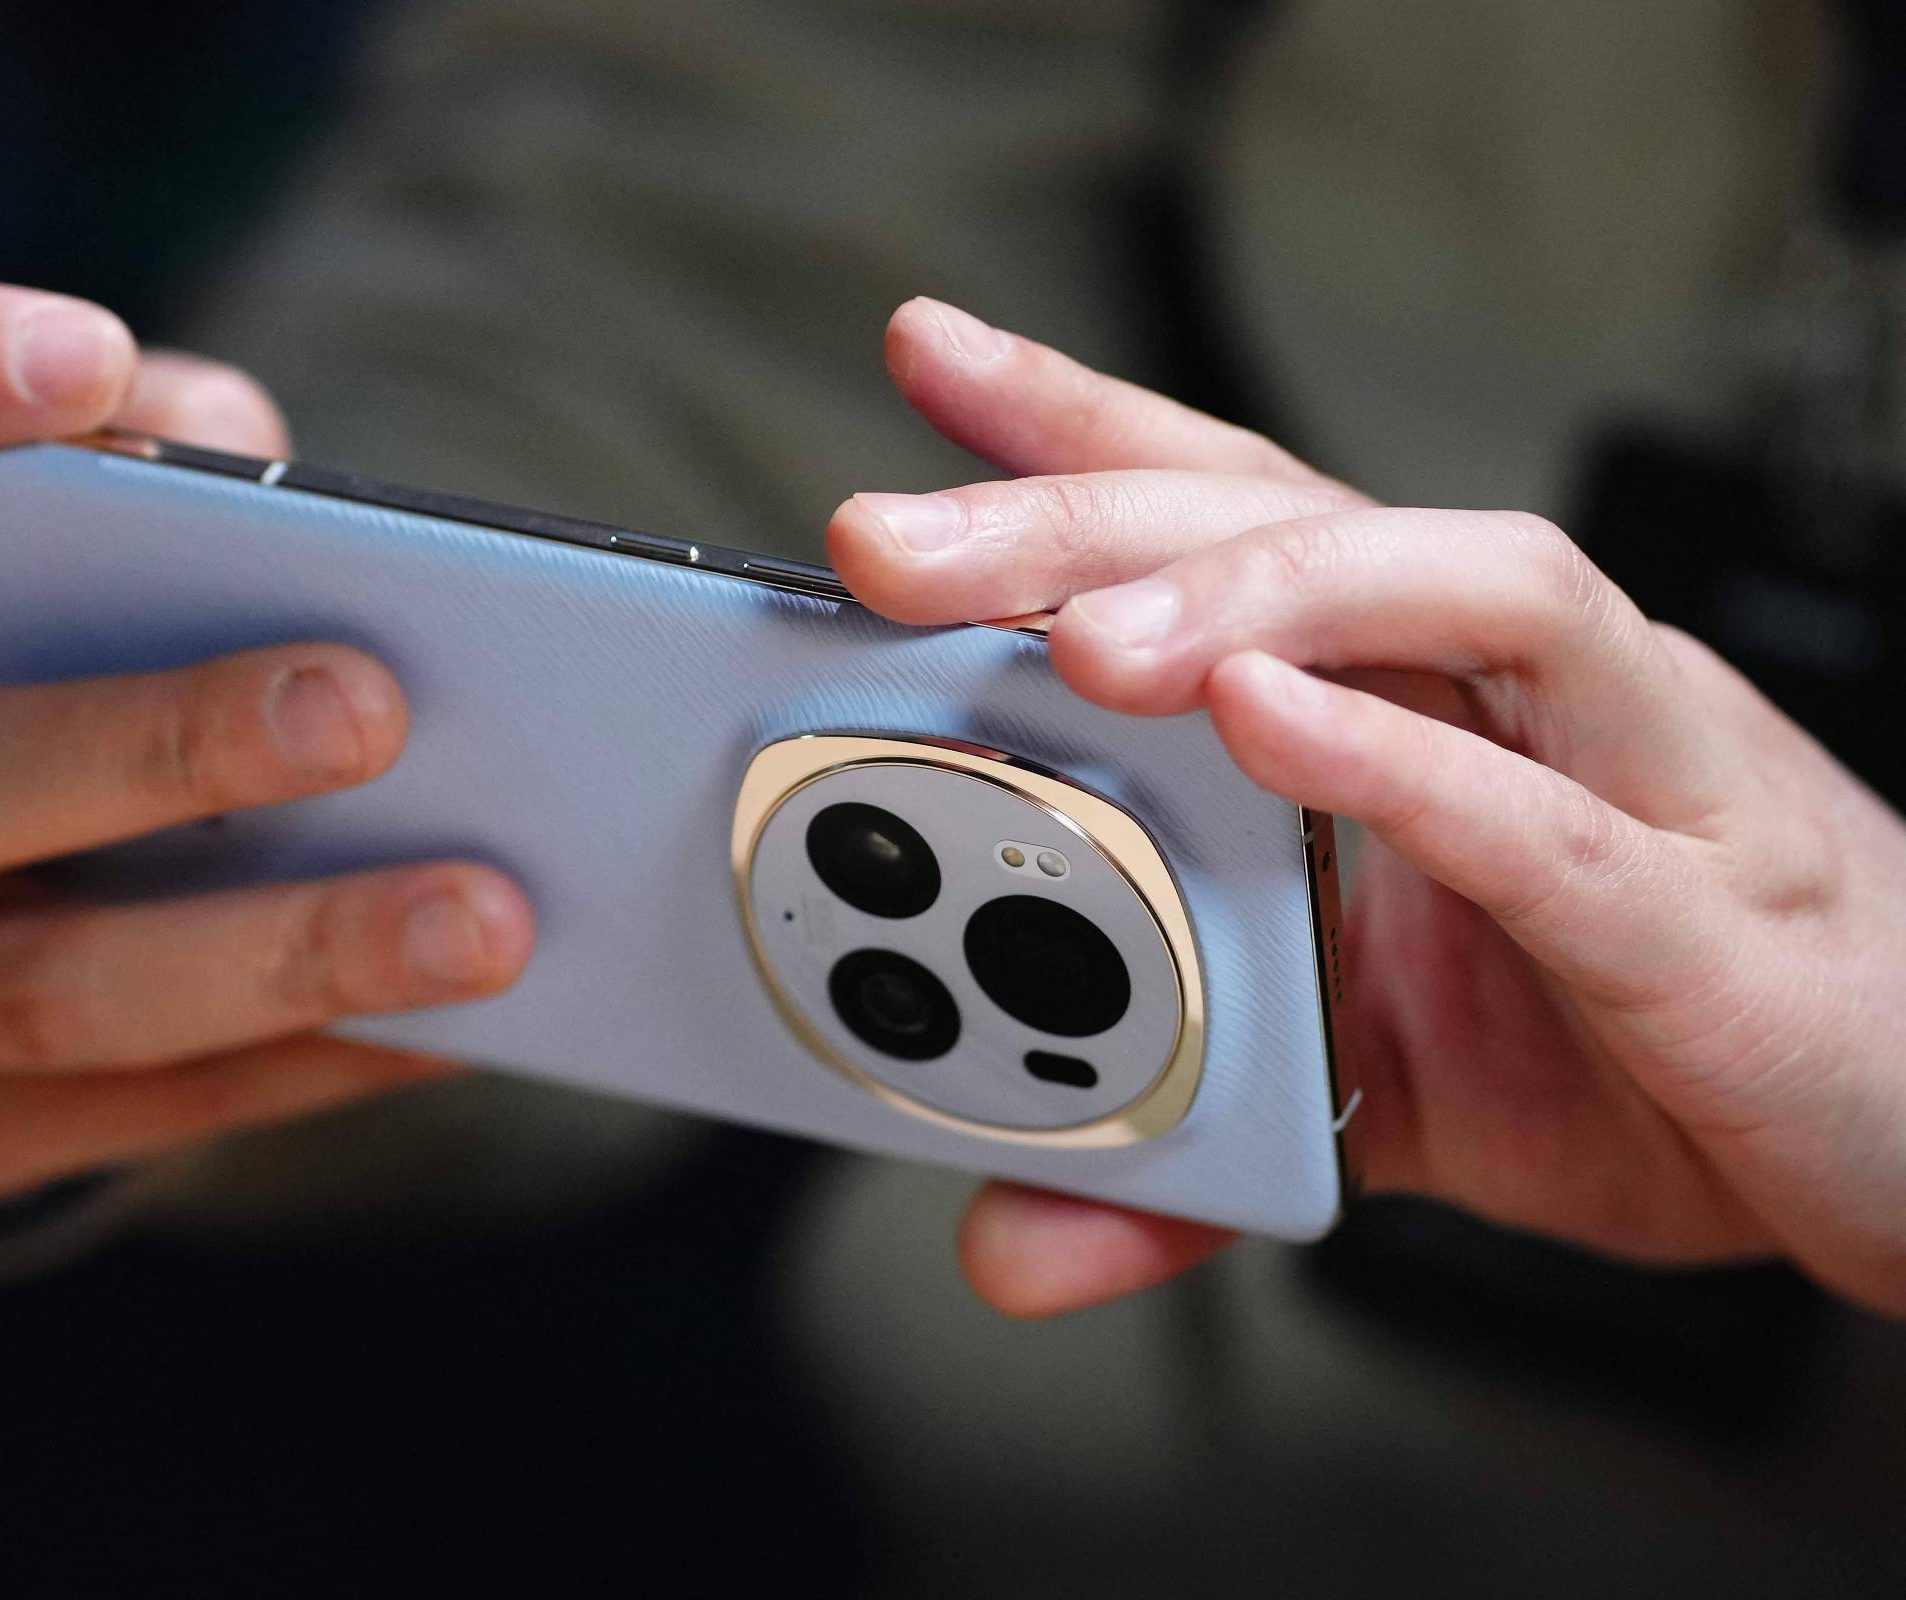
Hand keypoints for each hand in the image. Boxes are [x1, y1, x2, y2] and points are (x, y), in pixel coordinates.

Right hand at [0, 281, 533, 1204]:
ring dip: (292, 952)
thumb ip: (151, 481)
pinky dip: (322, 1061)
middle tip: (373, 705)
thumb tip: (324, 534)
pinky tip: (463, 1022)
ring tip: (488, 918)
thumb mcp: (26, 544)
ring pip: (59, 996)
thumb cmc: (10, 664)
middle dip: (171, 744)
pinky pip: (150, 1112)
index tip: (89, 353)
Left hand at [828, 298, 1905, 1318]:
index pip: (1238, 512)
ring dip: (1261, 593)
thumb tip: (1010, 1240)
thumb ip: (1189, 1141)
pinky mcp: (1712, 920)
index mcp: (1423, 691)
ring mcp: (1637, 775)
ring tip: (1084, 638)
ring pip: (1471, 594)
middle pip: (1302, 516)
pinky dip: (1414, 771)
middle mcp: (1521, 691)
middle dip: (1088, 507)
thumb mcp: (1372, 1083)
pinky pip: (1560, 822)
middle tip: (890, 531)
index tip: (926, 358)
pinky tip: (1278, 729)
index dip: (1086, 427)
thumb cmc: (1641, 1038)